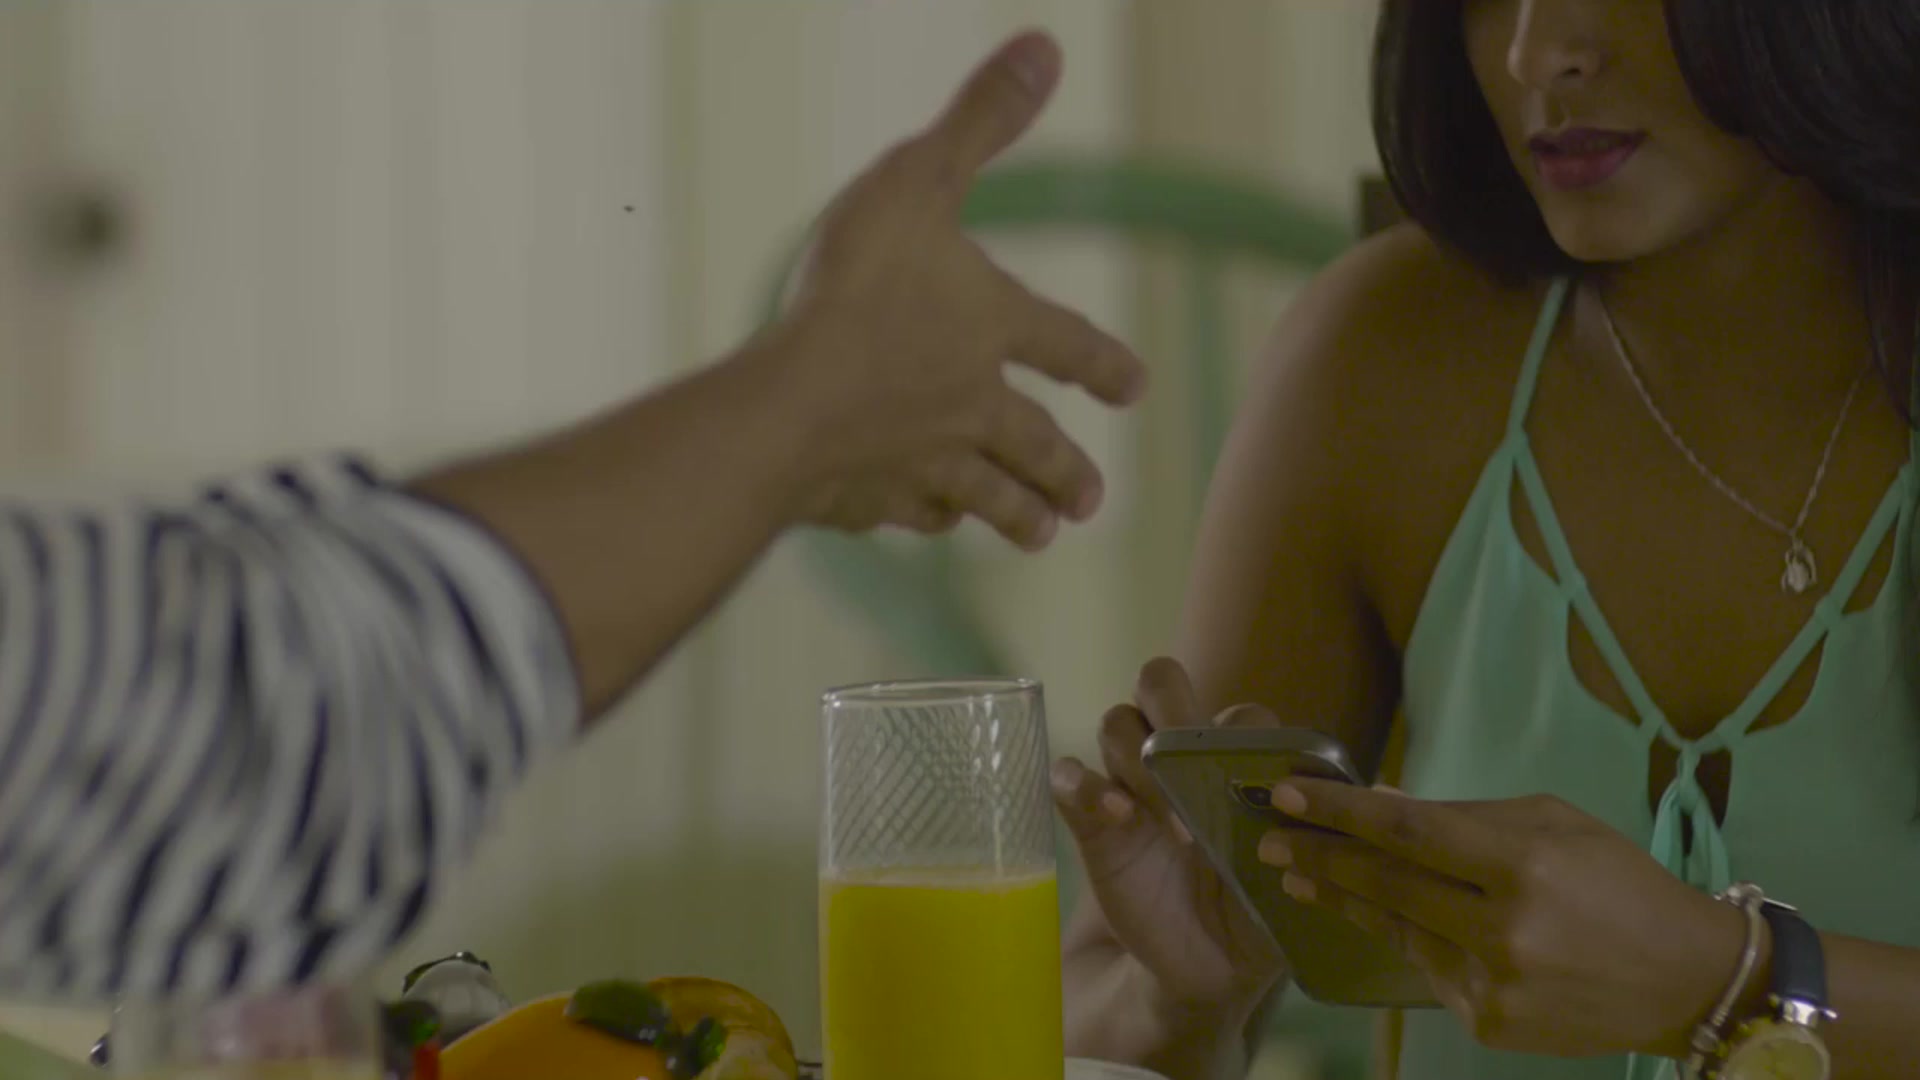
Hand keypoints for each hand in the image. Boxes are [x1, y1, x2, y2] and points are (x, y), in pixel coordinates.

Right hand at [764, 30, 1147, 549]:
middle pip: (1032, 444)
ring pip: (985, 496)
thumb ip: (979, 120)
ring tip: (1045, 535)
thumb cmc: (854, 289)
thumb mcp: (918, 180)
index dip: (1100, 360)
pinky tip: (928, 522)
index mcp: (990, 327)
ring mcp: (923, 462)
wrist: (791, 408)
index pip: (1064, 344)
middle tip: (1093, 502)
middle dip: (1065, 470)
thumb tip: (1046, 46)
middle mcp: (970, 405)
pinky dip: (926, 519)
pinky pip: (908, 514)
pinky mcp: (869, 501)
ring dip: (1017, 516)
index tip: (1136, 386)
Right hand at [1051, 659, 1285, 1018]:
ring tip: (1166, 819)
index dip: (1241, 733)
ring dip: (1136, 755)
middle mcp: (1180, 757)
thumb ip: (1303, 841)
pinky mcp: (1091, 818)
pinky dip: (1087, 786)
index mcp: (1235, 761)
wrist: (1204, 968)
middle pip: (1161, 683)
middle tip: (1182, 758)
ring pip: (1116, 721)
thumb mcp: (1293, 883)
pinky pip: (1069, 776)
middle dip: (1172, 707)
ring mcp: (1131, 782)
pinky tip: (1118, 816)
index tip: (1252, 787)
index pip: (1238, 713)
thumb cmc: (1257, 915)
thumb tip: (1309, 801)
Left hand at [1257, 782, 1745, 1057]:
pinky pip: (1432, 968)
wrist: (1686, 979)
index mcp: (1522, 864)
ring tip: (1302, 876)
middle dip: (1320, 858)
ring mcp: (1493, 983)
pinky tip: (1389, 919)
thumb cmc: (1620, 883)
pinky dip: (1412, 939)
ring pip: (1399, 930)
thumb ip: (1467, 817)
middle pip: (1387, 885)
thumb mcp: (1554, 824)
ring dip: (1345, 901)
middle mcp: (1502, 928)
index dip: (1341, 812)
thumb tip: (1383, 805)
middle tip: (1268, 839)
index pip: (1408, 831)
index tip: (1287, 795)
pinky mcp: (1488, 1022)